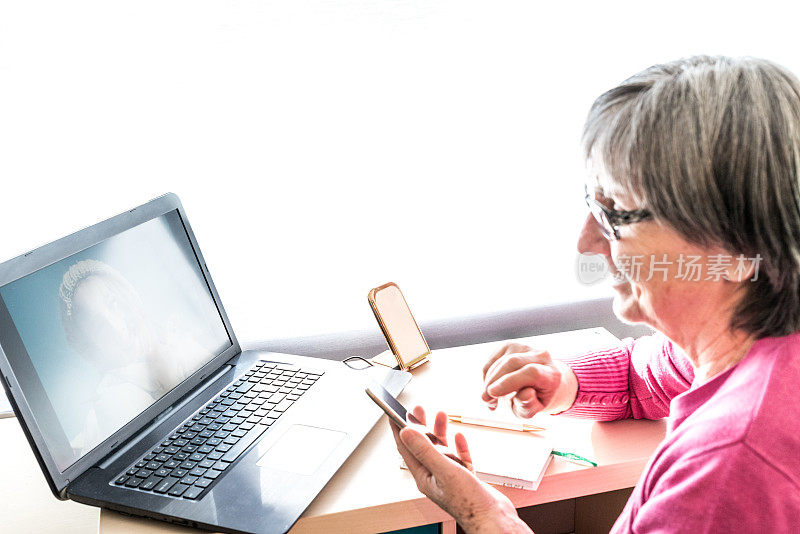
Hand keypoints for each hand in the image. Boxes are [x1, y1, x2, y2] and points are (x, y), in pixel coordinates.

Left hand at [390, 406, 530, 533]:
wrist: (492, 519)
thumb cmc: (468, 503)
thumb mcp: (444, 470)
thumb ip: (425, 450)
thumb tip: (406, 432)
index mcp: (424, 476)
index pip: (406, 449)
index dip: (399, 429)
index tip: (393, 413)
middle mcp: (434, 476)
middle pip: (423, 446)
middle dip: (420, 426)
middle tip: (418, 409)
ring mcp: (449, 477)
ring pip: (441, 450)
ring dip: (439, 432)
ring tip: (440, 415)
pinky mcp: (464, 478)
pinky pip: (458, 458)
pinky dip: (458, 445)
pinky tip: (459, 437)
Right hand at [481, 343, 577, 417]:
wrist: (537, 385)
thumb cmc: (534, 400)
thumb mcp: (532, 410)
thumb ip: (529, 406)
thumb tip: (524, 394)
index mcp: (551, 374)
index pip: (531, 372)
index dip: (509, 381)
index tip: (492, 393)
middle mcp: (541, 356)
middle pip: (512, 362)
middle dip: (494, 380)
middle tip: (486, 399)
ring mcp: (525, 348)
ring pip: (499, 362)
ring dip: (488, 382)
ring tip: (490, 400)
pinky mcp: (510, 346)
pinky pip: (491, 362)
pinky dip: (486, 377)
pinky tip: (491, 388)